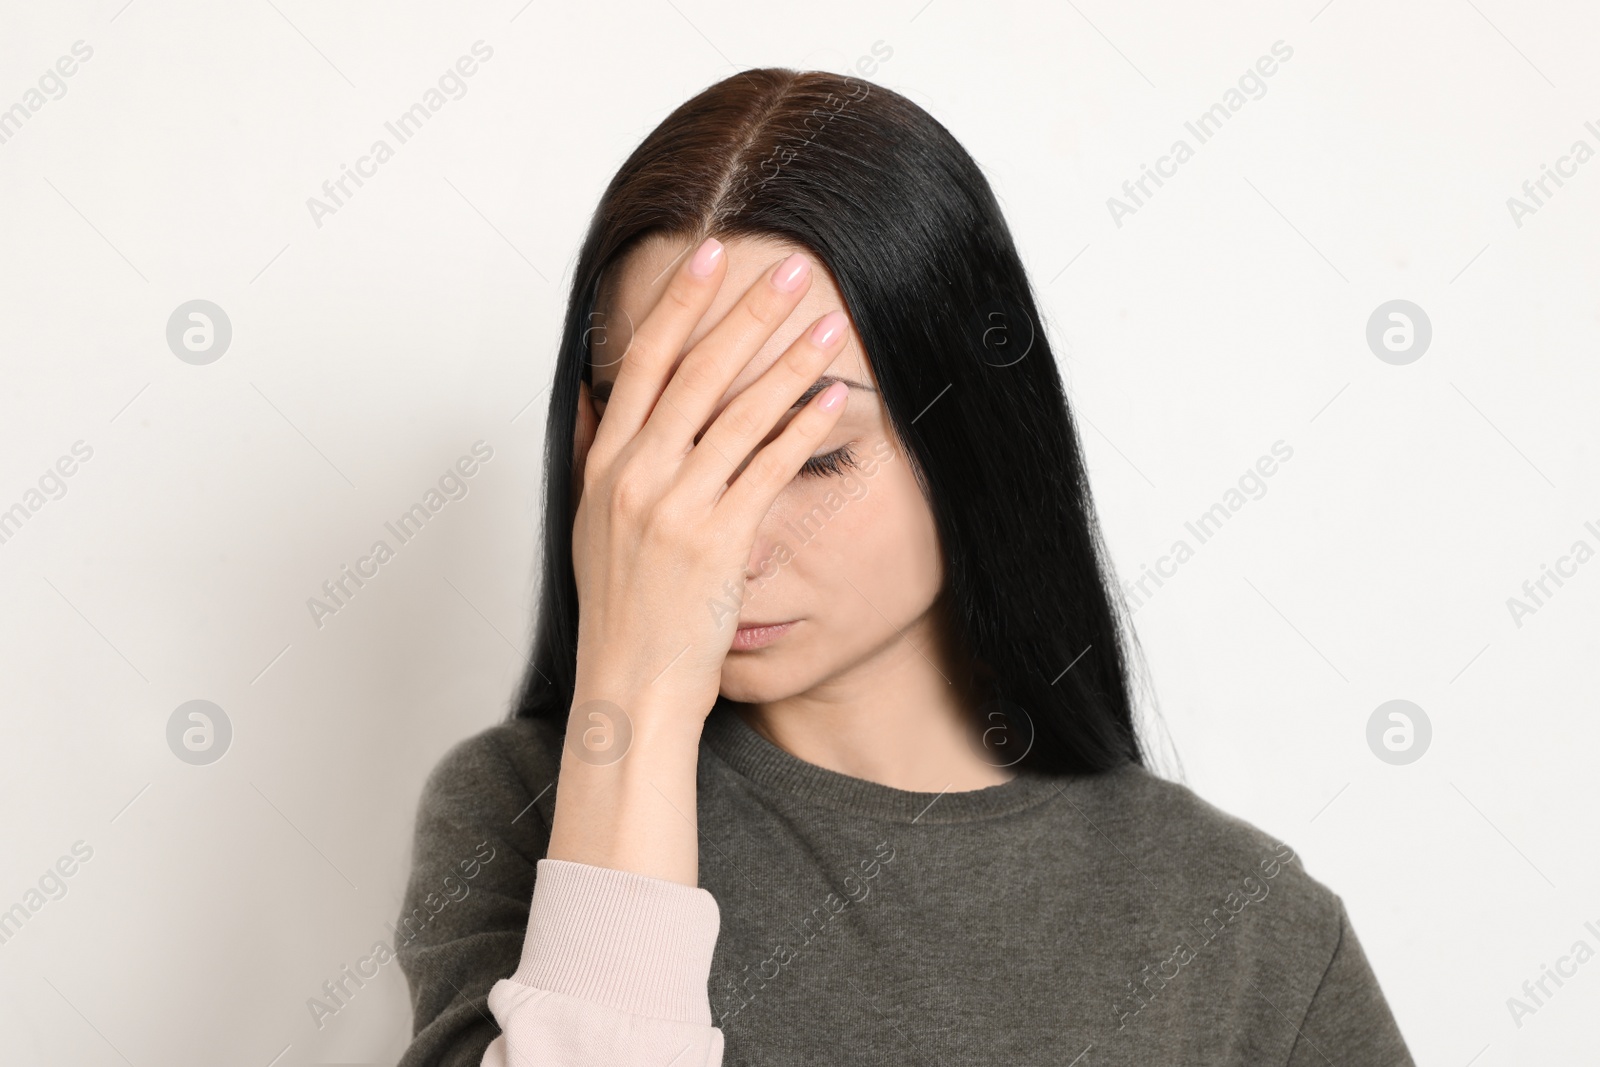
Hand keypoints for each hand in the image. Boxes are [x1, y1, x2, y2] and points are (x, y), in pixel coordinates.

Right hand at [569, 238, 850, 731]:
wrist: (630, 686)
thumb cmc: (621, 608)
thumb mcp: (591, 523)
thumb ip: (597, 452)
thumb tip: (598, 392)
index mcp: (605, 463)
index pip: (641, 363)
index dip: (678, 304)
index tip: (710, 254)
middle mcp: (634, 476)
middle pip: (695, 373)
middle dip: (744, 315)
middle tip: (788, 269)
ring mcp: (673, 508)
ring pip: (737, 414)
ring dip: (788, 362)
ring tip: (828, 325)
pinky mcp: (716, 543)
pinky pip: (767, 469)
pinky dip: (801, 428)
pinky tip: (832, 398)